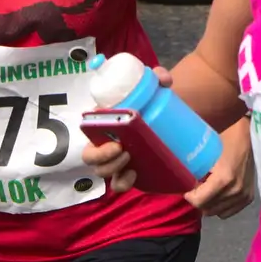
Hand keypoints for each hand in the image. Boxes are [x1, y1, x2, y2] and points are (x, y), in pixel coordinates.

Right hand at [80, 62, 176, 191]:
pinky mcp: (127, 171)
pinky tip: (134, 175)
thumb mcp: (155, 88)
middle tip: (121, 149)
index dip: (93, 135)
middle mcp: (106, 142)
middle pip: (90, 157)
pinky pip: (118, 184)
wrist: (171, 121)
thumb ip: (160, 77)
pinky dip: (122, 183)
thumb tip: (163, 78)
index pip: (89, 129)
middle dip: (101, 157)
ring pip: (102, 171)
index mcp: (106, 121)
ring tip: (129, 161)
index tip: (114, 138)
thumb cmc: (153, 103)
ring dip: (111, 169)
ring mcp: (116, 159)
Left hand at [186, 118, 255, 217]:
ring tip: (208, 191)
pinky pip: (229, 211)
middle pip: (208, 209)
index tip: (187, 189)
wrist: (249, 133)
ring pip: (218, 212)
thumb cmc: (226, 136)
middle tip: (197, 189)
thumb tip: (184, 179)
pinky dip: (221, 206)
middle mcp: (235, 190)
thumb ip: (196, 167)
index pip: (199, 202)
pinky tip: (218, 195)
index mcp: (224, 179)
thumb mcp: (208, 150)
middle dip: (199, 200)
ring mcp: (244, 195)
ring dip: (210, 204)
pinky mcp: (249, 197)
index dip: (190, 197)